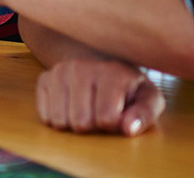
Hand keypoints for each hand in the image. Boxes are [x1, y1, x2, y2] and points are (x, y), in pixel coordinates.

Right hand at [37, 57, 165, 135]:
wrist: (101, 64)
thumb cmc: (128, 88)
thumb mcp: (148, 99)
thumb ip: (144, 114)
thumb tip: (128, 128)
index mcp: (112, 72)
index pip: (106, 118)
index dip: (114, 125)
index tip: (119, 114)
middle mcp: (82, 67)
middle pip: (81, 122)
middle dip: (93, 126)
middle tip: (100, 113)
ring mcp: (60, 72)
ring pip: (60, 120)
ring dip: (74, 124)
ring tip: (86, 111)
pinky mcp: (44, 78)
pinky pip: (45, 115)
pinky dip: (57, 119)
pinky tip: (70, 108)